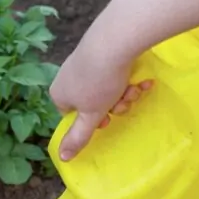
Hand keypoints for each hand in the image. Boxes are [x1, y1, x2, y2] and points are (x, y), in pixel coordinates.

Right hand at [50, 45, 153, 161]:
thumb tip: (63, 158)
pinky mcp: (99, 48)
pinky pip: (112, 70)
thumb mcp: (91, 116)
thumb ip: (78, 137)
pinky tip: (139, 77)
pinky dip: (126, 76)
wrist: (115, 40)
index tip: (108, 119)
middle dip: (112, 105)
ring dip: (122, 93)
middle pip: (92, 101)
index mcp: (59, 94)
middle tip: (124, 102)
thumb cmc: (99, 83)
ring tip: (133, 88)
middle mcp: (67, 77)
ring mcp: (83, 60)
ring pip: (105, 87)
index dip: (93, 120)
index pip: (73, 115)